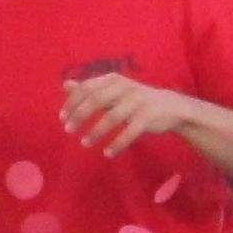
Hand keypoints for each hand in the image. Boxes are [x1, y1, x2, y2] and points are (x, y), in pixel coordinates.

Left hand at [60, 72, 193, 158]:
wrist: (170, 107)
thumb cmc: (135, 100)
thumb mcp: (112, 92)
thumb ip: (90, 90)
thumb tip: (65, 85)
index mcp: (113, 79)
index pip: (87, 88)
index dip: (72, 103)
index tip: (62, 118)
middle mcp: (125, 87)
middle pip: (96, 100)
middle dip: (80, 116)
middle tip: (68, 130)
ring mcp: (137, 101)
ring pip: (111, 118)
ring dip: (95, 132)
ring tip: (84, 143)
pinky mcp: (148, 117)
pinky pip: (129, 133)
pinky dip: (117, 144)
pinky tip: (107, 153)